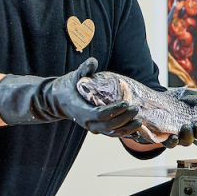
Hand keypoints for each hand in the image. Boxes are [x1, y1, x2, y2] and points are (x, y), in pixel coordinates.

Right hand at [0, 58, 141, 136]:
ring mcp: (92, 127)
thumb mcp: (73, 76)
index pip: (100, 115)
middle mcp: (87, 122)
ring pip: (111, 132)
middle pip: (108, 125)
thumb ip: (84, 69)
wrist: (57, 100)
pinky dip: (123, 133)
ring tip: (139, 122)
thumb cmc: (66, 87)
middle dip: (124, 118)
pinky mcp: (97, 127)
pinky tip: (135, 131)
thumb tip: (93, 62)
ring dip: (126, 129)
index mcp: (81, 110)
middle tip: (136, 108)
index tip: (126, 103)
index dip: (114, 111)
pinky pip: (111, 133)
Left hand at [160, 89, 196, 147]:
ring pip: (180, 142)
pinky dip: (171, 141)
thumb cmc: (177, 100)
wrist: (158, 99)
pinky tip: (172, 137)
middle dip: (191, 134)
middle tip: (187, 126)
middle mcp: (183, 133)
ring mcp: (174, 136)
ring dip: (181, 138)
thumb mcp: (188, 96)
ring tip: (179, 131)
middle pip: (190, 139)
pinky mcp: (163, 137)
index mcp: (192, 125)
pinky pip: (168, 143)